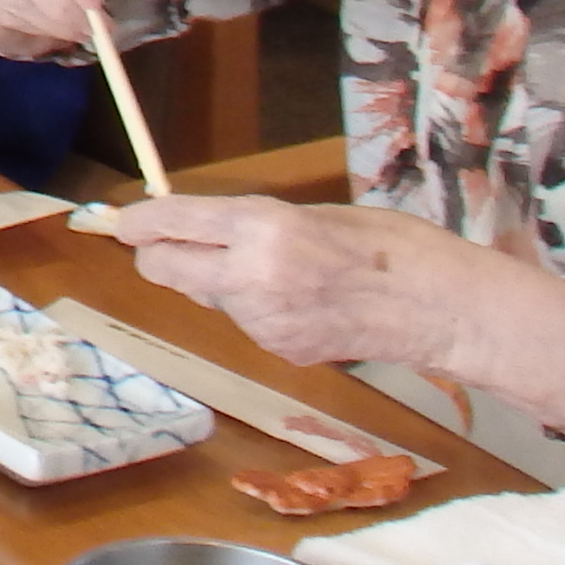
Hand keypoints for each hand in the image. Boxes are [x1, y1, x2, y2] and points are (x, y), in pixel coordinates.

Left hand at [84, 194, 527, 384]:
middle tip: (173, 239)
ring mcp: (262, 322)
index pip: (171, 223)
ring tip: (271, 266)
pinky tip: (297, 297)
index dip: (139, 220)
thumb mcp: (312, 214)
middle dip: (158, 252)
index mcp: (262, 228)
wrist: (441, 307)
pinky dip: (250, 304)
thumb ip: (251, 223)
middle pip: (162, 268)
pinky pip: (242, 319)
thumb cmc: (390, 245)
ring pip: (204, 294)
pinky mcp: (279, 350)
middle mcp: (251, 277)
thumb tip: (199, 226)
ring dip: (213, 278)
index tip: (124, 218)